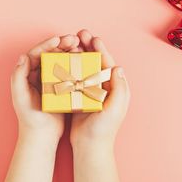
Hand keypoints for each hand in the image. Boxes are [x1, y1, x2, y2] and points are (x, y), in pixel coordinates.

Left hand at [10, 34, 80, 140]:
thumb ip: (18, 76)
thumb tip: (23, 56)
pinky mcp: (60, 87)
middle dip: (61, 44)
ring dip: (69, 51)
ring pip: (60, 60)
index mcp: (27, 74)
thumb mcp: (20, 96)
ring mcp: (50, 80)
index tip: (59, 39)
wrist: (41, 135)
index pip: (36, 53)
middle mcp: (37, 74)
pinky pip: (68, 71)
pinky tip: (83, 60)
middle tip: (74, 39)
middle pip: (50, 54)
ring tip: (80, 46)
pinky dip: (75, 64)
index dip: (47, 44)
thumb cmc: (29, 117)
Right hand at [70, 30, 129, 148]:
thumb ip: (119, 88)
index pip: (108, 63)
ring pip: (85, 67)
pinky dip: (70, 67)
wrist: (91, 147)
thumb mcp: (115, 108)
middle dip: (89, 46)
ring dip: (78, 53)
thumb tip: (118, 67)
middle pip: (96, 61)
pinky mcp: (81, 97)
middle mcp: (105, 87)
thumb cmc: (104, 130)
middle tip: (79, 34)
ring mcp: (92, 91)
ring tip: (70, 43)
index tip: (92, 38)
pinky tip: (63, 60)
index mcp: (116, 87)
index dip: (100, 49)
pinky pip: (76, 77)